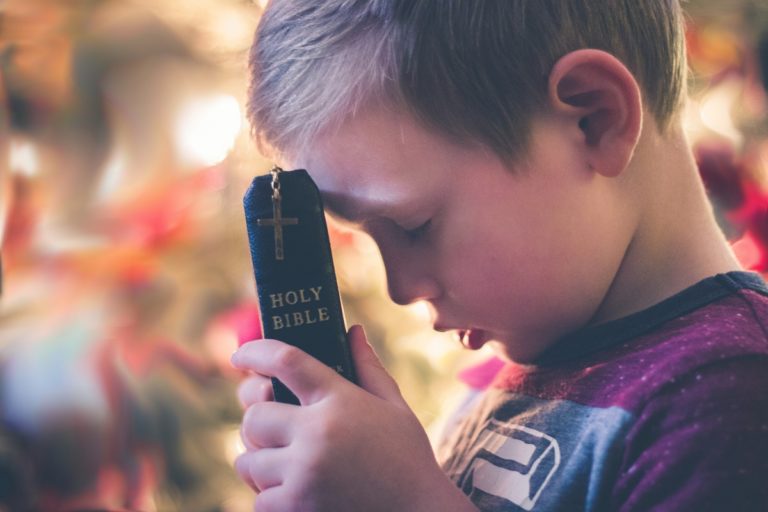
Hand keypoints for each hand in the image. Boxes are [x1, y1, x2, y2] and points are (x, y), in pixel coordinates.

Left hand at [231, 325, 476, 511]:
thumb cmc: (409, 459)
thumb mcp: (395, 407)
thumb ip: (368, 367)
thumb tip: (352, 330)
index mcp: (340, 400)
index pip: (286, 361)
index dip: (256, 352)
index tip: (240, 356)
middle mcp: (317, 433)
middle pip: (254, 416)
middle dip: (259, 422)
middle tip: (273, 429)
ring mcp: (303, 474)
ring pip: (248, 461)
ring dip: (260, 462)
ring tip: (284, 464)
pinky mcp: (295, 509)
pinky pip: (258, 500)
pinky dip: (269, 498)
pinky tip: (293, 493)